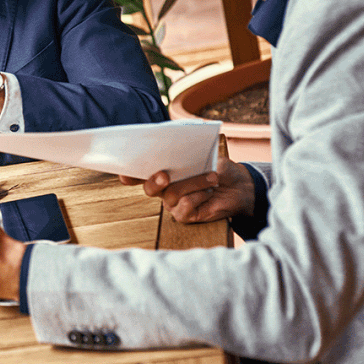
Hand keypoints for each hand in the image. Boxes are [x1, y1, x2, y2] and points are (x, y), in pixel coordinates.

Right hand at [119, 155, 255, 223]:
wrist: (240, 185)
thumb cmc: (218, 167)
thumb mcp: (203, 154)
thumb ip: (187, 154)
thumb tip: (176, 148)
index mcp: (162, 170)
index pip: (138, 173)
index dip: (128, 174)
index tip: (124, 174)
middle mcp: (163, 188)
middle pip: (148, 187)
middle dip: (153, 181)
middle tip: (164, 175)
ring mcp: (172, 203)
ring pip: (171, 195)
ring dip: (193, 183)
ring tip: (212, 178)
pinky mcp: (184, 215)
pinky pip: (184, 206)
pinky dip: (199, 196)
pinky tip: (209, 192)